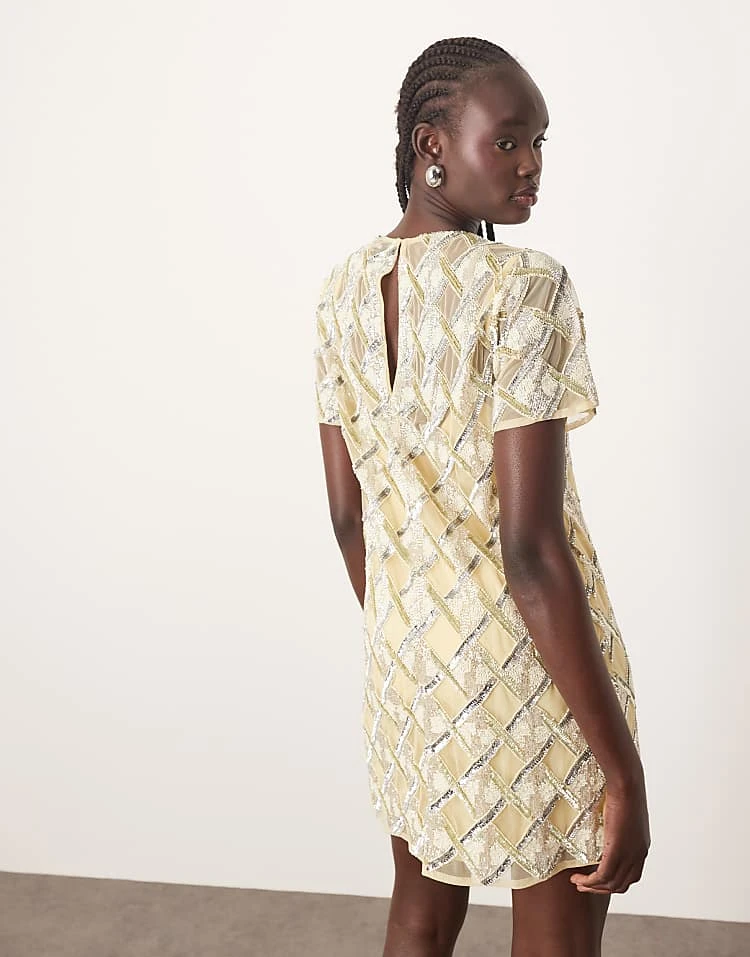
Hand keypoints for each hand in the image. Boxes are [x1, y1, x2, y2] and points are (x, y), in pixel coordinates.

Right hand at [569, 776, 650, 893]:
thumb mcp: (623, 814)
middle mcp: (638, 856)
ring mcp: (629, 855)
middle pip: (621, 885)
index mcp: (641, 847)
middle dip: (601, 889)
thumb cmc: (624, 791)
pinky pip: (603, 876)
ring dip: (593, 887)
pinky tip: (579, 878)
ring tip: (578, 883)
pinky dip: (590, 882)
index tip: (597, 880)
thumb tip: (604, 823)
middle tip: (584, 886)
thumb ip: (617, 825)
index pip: (630, 876)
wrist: (627, 785)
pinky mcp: (617, 852)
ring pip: (611, 884)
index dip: (614, 882)